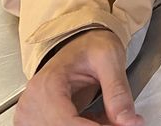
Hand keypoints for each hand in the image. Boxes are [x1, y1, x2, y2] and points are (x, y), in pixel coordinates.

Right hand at [15, 29, 140, 125]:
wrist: (81, 43)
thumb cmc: (91, 45)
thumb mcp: (110, 59)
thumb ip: (118, 91)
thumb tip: (128, 121)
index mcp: (47, 85)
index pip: (66, 122)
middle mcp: (32, 103)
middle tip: (121, 121)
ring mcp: (32, 115)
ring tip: (111, 117)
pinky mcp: (39, 121)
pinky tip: (100, 120)